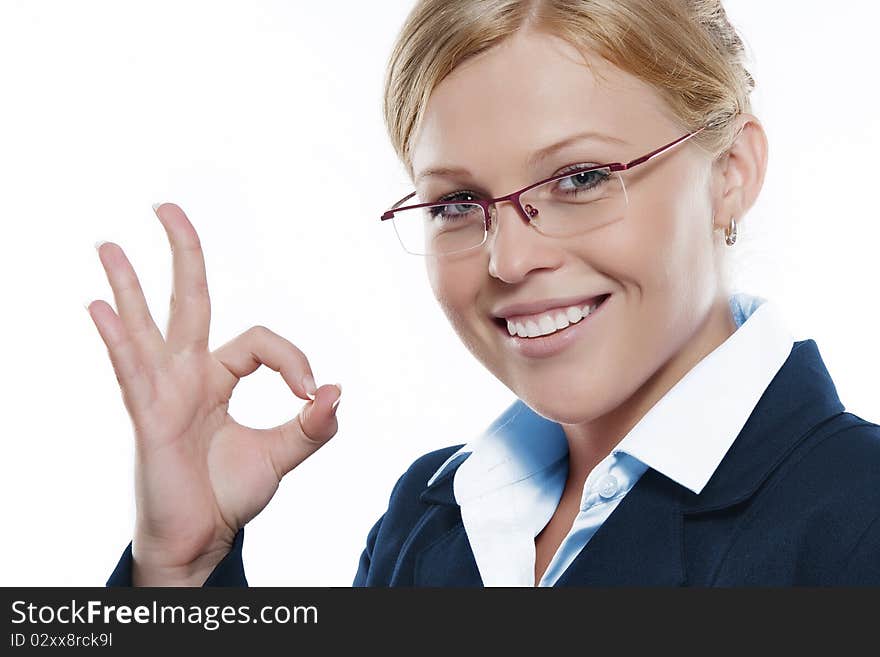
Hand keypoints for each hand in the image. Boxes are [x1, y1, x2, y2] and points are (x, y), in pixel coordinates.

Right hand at [86, 202, 341, 584]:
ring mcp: (163, 392)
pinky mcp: (148, 418)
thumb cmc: (230, 494)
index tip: (309, 395)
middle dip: (181, 254)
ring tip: (110, 244)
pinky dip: (116, 338)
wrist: (201, 541)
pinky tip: (98, 306)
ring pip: (147, 325)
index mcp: (219, 378)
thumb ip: (312, 426)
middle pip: (188, 301)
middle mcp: (188, 376)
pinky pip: (131, 371)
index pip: (261, 341)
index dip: (292, 359)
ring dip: (128, 284)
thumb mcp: (282, 455)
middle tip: (167, 208)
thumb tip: (335, 391)